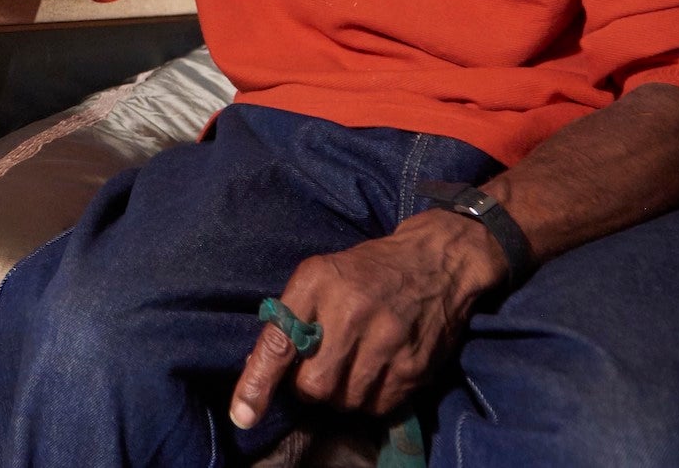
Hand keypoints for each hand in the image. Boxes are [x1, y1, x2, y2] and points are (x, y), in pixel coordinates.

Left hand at [231, 210, 505, 426]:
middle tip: (320, 369)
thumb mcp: (319, 275)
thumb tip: (258, 367)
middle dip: (309, 388)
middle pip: (313, 385)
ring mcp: (387, 339)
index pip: (280, 341)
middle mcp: (351, 310)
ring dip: (341, 395)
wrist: (436, 261)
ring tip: (352, 366)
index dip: (258, 383)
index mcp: (317, 282)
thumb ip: (290, 317)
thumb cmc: (366, 271)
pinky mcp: (415, 364)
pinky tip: (375, 372)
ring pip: (345, 401)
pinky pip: (378, 406)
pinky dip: (370, 399)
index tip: (242, 415)